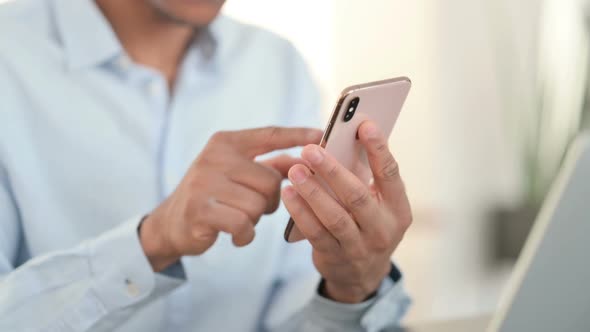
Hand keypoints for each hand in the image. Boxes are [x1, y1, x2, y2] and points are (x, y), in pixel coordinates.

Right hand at [140, 127, 321, 270]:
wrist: (170, 223)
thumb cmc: (213, 196)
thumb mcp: (237, 173)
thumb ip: (271, 165)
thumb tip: (307, 159)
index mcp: (226, 142)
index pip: (269, 135)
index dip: (297, 135)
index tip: (321, 135)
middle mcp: (215, 157)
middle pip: (270, 180)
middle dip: (269, 201)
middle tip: (252, 208)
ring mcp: (205, 182)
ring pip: (259, 205)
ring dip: (255, 219)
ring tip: (238, 218)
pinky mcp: (200, 209)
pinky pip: (244, 223)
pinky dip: (245, 235)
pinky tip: (235, 234)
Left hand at [282, 121, 411, 302]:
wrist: (362, 274)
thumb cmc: (367, 224)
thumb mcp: (378, 204)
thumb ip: (365, 176)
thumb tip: (344, 138)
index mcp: (398, 208)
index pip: (390, 174)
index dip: (378, 149)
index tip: (365, 125)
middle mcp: (383, 228)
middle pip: (357, 196)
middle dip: (333, 170)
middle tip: (311, 150)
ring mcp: (359, 246)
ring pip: (334, 216)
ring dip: (312, 191)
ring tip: (295, 170)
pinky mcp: (335, 257)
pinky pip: (315, 232)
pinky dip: (300, 211)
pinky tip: (288, 193)